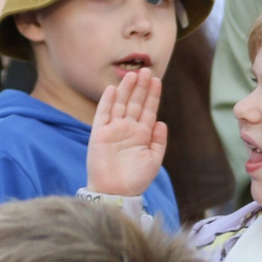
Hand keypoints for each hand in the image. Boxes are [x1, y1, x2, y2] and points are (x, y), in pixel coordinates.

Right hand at [85, 67, 168, 199]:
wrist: (116, 191)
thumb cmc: (136, 179)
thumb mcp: (154, 160)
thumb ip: (158, 141)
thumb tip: (162, 122)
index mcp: (142, 134)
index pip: (148, 110)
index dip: (152, 95)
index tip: (157, 80)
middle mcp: (128, 129)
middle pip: (135, 103)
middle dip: (141, 87)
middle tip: (146, 70)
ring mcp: (113, 130)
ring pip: (121, 105)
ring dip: (126, 90)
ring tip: (132, 74)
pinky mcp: (99, 133)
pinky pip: (103, 114)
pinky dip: (107, 101)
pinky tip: (112, 89)